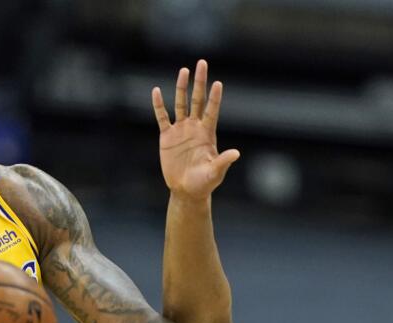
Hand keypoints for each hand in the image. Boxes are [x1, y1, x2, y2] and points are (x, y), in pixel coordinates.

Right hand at [153, 60, 239, 200]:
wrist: (186, 189)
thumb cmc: (204, 182)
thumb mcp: (215, 173)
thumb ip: (223, 161)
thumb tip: (236, 153)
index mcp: (208, 133)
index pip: (212, 110)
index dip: (215, 98)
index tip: (218, 83)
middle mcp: (195, 127)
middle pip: (198, 100)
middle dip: (200, 82)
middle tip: (202, 63)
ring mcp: (181, 130)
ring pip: (181, 104)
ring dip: (181, 88)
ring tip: (183, 70)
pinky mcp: (167, 136)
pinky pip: (162, 117)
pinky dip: (158, 105)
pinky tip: (156, 91)